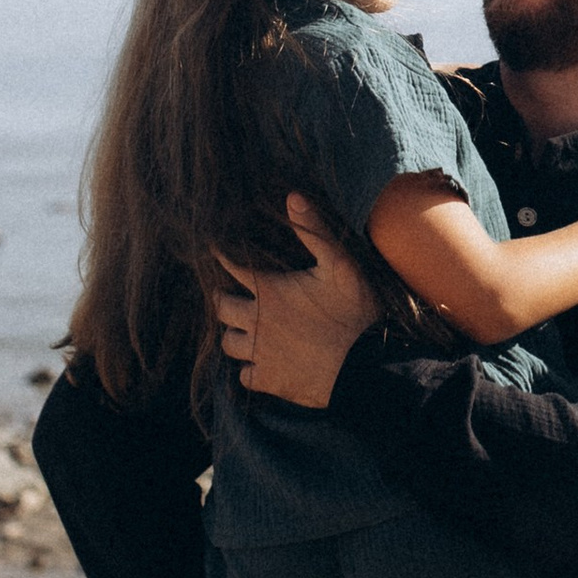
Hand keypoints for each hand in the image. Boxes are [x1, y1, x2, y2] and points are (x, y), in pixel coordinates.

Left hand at [212, 197, 379, 406]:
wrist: (364, 367)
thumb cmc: (355, 313)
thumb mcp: (341, 265)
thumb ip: (315, 231)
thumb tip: (292, 196)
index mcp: (270, 290)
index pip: (231, 268)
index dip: (220, 256)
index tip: (213, 250)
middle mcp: (256, 321)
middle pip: (221, 308)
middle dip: (222, 299)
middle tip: (229, 295)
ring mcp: (260, 353)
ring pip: (228, 343)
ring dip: (234, 335)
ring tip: (244, 330)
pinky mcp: (269, 380)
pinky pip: (243, 376)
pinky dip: (248, 368)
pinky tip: (260, 363)